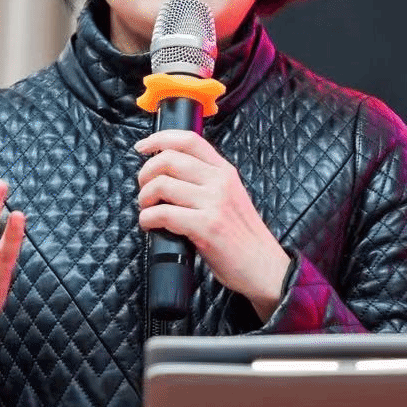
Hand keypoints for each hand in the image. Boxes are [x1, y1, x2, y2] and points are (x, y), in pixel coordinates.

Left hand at [134, 129, 290, 319]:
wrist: (264, 267)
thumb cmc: (242, 236)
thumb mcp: (230, 196)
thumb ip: (206, 181)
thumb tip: (167, 174)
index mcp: (225, 171)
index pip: (189, 140)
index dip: (159, 139)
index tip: (143, 147)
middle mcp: (219, 182)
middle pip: (168, 160)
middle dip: (145, 174)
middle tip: (144, 191)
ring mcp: (213, 203)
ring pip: (161, 184)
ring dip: (144, 199)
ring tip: (148, 210)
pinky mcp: (205, 227)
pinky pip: (163, 213)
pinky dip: (147, 219)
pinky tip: (150, 226)